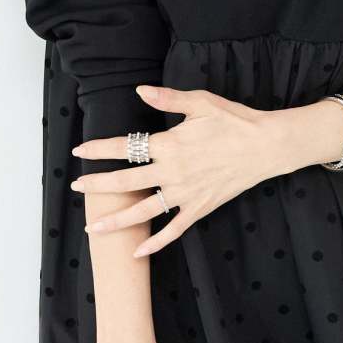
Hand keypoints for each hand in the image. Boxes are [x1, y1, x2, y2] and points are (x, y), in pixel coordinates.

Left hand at [69, 82, 283, 256]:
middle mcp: (172, 172)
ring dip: (116, 221)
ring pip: (143, 212)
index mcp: (169, 145)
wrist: (266, 147)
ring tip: (93, 227)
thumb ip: (167, 99)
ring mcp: (185, 194)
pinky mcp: (200, 208)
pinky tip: (137, 252)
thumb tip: (140, 90)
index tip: (79, 150)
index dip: (98, 149)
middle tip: (76, 187)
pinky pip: (173, 229)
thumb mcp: (201, 102)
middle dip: (97, 185)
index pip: (124, 147)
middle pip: (125, 183)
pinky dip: (155, 243)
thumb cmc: (234, 121)